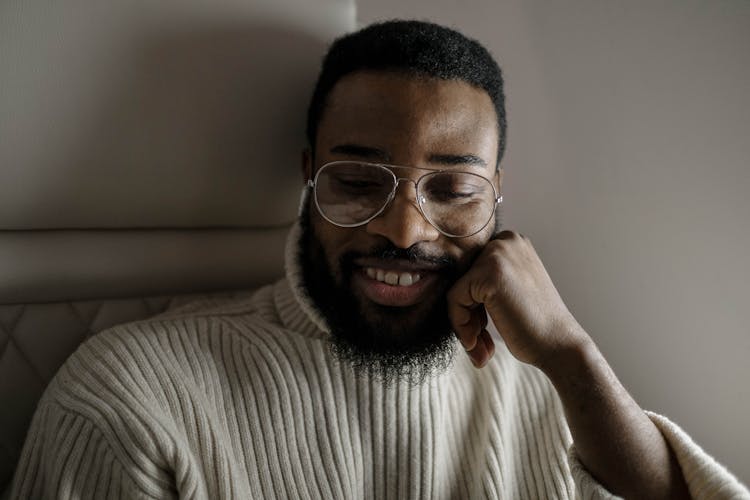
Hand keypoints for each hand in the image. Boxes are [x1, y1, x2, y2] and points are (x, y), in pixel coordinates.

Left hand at [447, 230, 586, 368]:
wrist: (560, 345)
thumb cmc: (535, 325)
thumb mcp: (510, 289)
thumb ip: (483, 282)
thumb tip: (441, 283)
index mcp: (511, 242)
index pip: (469, 269)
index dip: (471, 302)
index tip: (481, 329)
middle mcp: (505, 240)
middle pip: (460, 277)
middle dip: (466, 313)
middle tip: (479, 341)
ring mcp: (497, 254)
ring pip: (455, 289)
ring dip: (463, 323)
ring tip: (481, 347)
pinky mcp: (488, 274)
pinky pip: (454, 300)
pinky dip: (460, 325)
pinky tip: (479, 343)